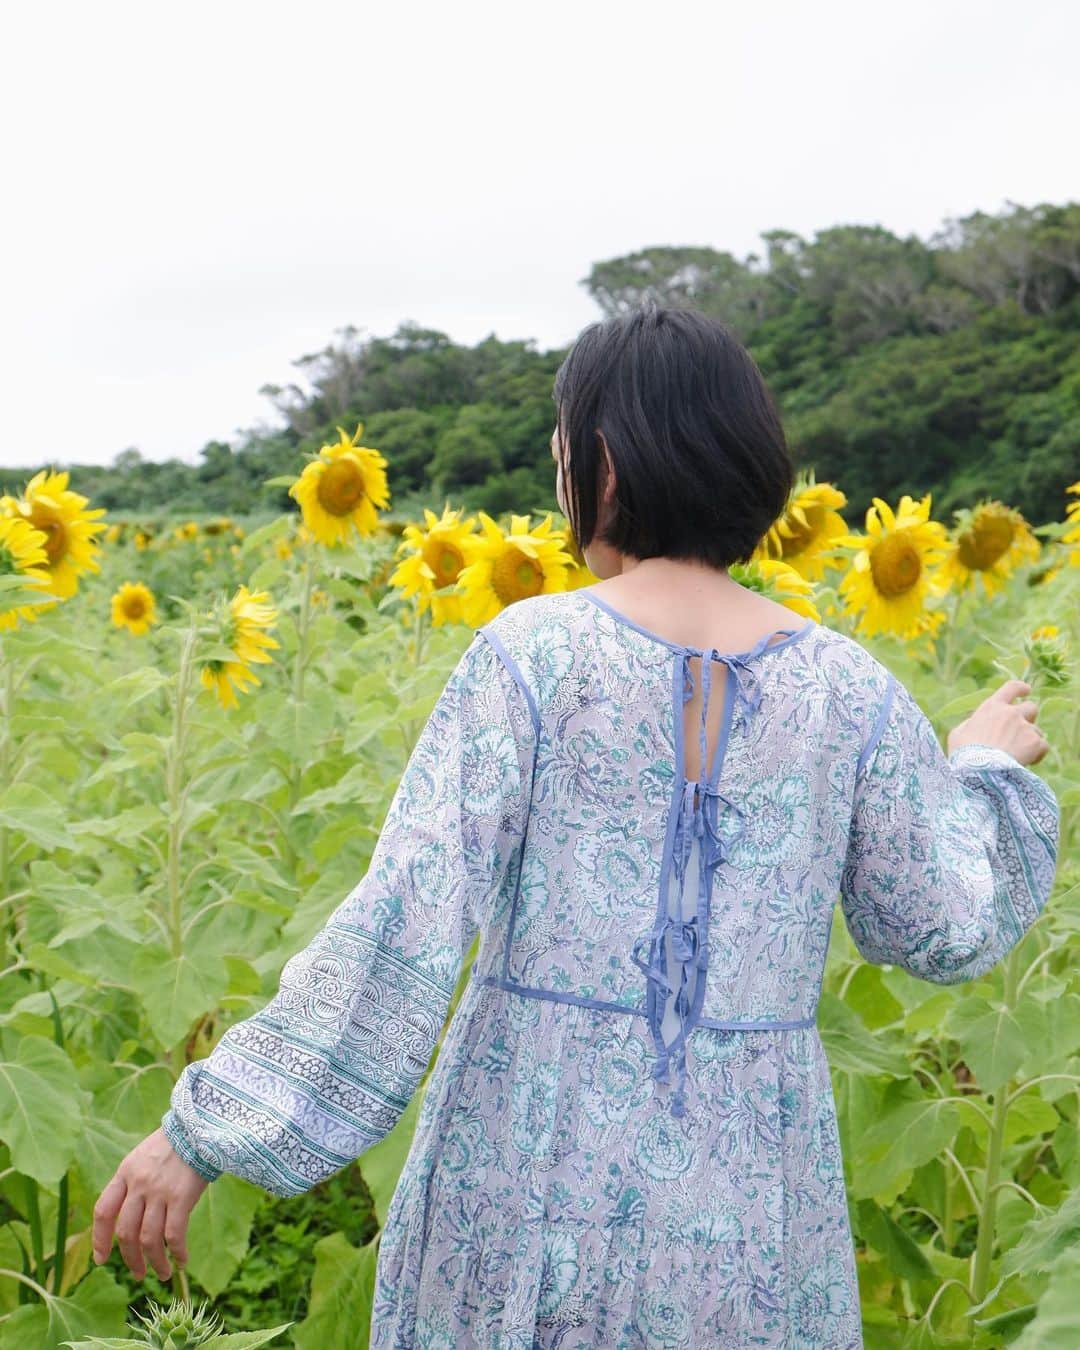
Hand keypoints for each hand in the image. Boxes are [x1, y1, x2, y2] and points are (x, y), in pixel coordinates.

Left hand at [92, 1128, 208, 1279]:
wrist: (202, 1125)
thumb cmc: (176, 1142)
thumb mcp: (144, 1156)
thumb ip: (133, 1182)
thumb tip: (130, 1217)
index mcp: (125, 1172)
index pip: (103, 1211)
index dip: (99, 1239)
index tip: (102, 1260)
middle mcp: (138, 1184)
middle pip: (125, 1232)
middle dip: (130, 1259)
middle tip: (138, 1274)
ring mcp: (159, 1191)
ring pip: (148, 1239)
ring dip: (155, 1262)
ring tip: (162, 1273)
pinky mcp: (181, 1197)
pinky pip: (174, 1235)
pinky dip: (177, 1252)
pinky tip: (182, 1260)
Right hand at [947, 678, 1049, 766]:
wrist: (979, 771)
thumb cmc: (964, 754)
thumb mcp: (958, 734)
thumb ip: (970, 724)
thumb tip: (975, 724)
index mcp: (992, 707)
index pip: (1011, 688)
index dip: (1021, 688)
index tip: (1026, 690)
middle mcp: (1011, 713)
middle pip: (1031, 707)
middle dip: (1028, 718)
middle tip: (1020, 732)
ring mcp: (1025, 727)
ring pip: (1037, 730)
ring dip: (1030, 740)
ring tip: (1017, 755)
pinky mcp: (1035, 743)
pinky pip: (1043, 746)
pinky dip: (1037, 754)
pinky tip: (1026, 762)